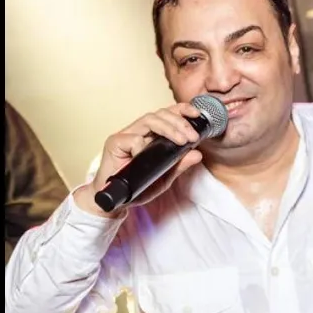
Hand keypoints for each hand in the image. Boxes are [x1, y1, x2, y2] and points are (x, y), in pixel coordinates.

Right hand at [75, 102, 202, 216]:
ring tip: (181, 141)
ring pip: (149, 120)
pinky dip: (143, 146)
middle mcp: (138, 132)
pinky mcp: (114, 143)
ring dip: (169, 128)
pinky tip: (146, 157)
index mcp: (150, 135)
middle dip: (180, 122)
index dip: (182, 110)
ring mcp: (125, 136)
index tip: (197, 115)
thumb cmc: (137, 187)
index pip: (167, 115)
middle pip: (160, 114)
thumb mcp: (164, 178)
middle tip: (192, 137)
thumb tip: (198, 154)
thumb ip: (179, 165)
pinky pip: (133, 139)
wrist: (115, 202)